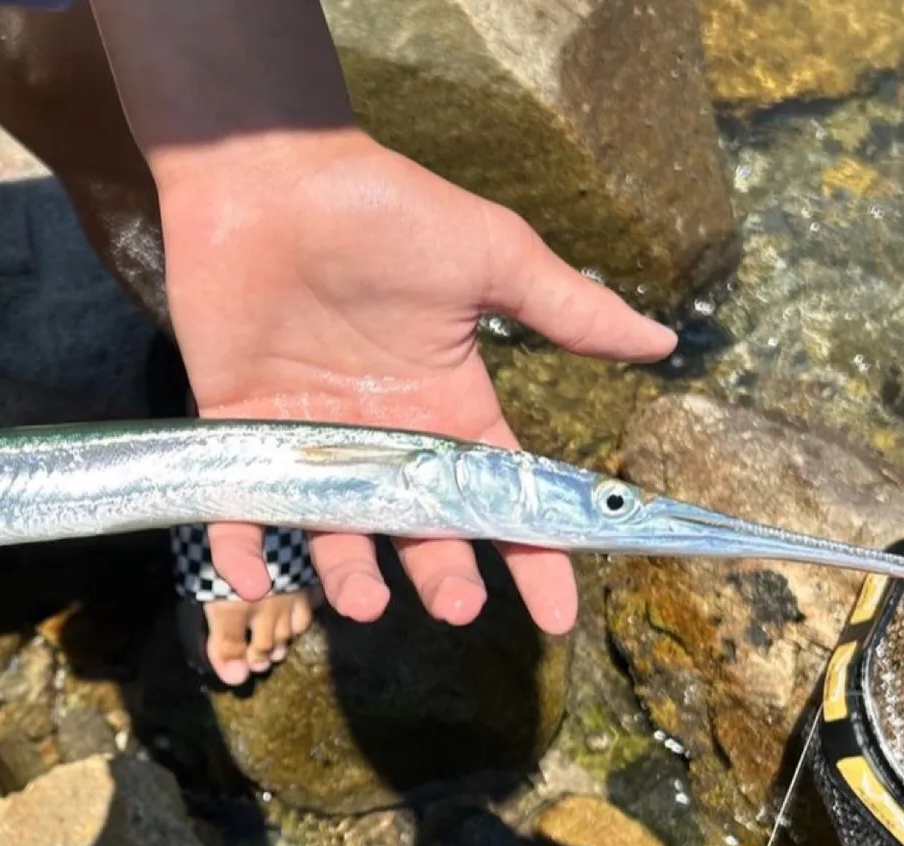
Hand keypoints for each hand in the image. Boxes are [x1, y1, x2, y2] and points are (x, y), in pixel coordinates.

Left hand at [155, 130, 677, 634]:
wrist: (273, 174)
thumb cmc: (386, 210)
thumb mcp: (491, 256)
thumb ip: (567, 309)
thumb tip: (664, 340)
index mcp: (448, 405)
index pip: (499, 498)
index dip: (531, 555)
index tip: (558, 614)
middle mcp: (385, 437)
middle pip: (420, 530)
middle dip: (441, 574)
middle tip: (454, 607)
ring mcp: (312, 440)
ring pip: (335, 530)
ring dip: (349, 575)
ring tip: (365, 603)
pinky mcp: (241, 429)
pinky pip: (239, 506)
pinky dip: (239, 547)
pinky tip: (254, 577)